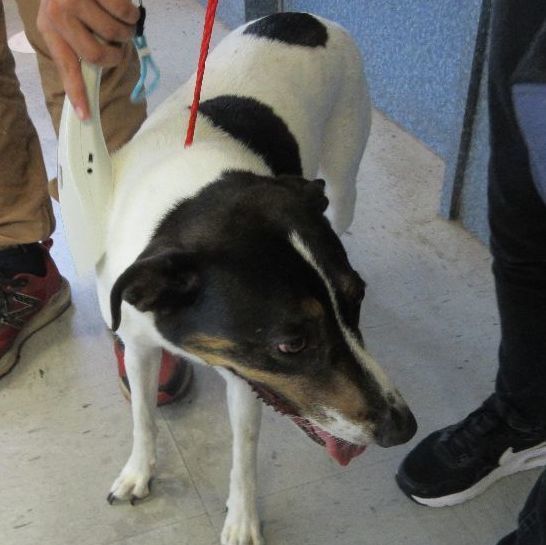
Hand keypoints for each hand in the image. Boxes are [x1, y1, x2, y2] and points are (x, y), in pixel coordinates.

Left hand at [38, 0, 139, 119]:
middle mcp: (58, 14)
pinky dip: (132, 16)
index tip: (85, 116)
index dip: (78, 93)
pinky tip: (126, 11)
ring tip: (122, 24)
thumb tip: (94, 79)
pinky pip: (126, 14)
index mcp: (50, 28)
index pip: (67, 68)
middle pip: (97, 55)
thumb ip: (79, 47)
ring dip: (126, 33)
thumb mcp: (67, 21)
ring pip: (115, 35)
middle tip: (119, 49)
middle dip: (115, 56)